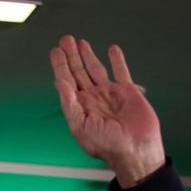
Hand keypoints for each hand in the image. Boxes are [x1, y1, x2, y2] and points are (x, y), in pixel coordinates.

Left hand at [49, 35, 164, 186]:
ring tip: (80, 41)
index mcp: (80, 107)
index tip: (55, 52)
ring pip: (96, 69)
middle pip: (79, 72)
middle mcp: (93, 98)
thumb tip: (59, 83)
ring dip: (88, 55)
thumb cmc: (107, 145)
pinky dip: (117, 60)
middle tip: (65, 40)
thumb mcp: (80, 126)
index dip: (60, 66)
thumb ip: (69, 103)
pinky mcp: (128, 92)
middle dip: (71, 56)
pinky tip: (112, 50)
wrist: (135, 150)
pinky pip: (121, 72)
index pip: (67, 81)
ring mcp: (110, 94)